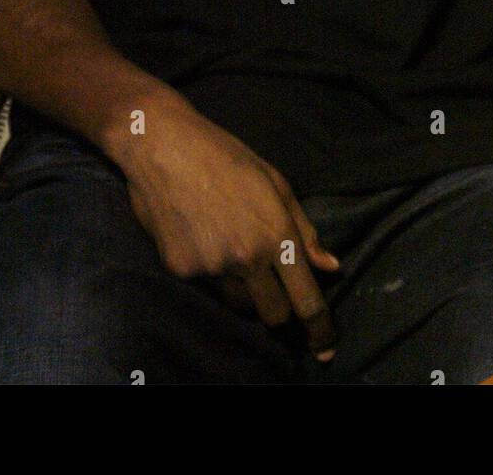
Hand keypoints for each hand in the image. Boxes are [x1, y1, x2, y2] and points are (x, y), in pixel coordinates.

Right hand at [110, 88, 340, 359]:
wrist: (162, 145)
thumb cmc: (224, 155)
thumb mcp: (275, 182)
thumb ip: (303, 229)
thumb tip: (330, 266)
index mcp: (277, 233)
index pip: (306, 300)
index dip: (320, 331)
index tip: (326, 347)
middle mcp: (247, 256)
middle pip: (273, 315)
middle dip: (279, 310)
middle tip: (273, 289)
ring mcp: (211, 266)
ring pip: (239, 302)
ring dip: (245, 290)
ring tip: (231, 247)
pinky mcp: (180, 268)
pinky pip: (206, 284)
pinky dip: (209, 270)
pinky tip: (200, 233)